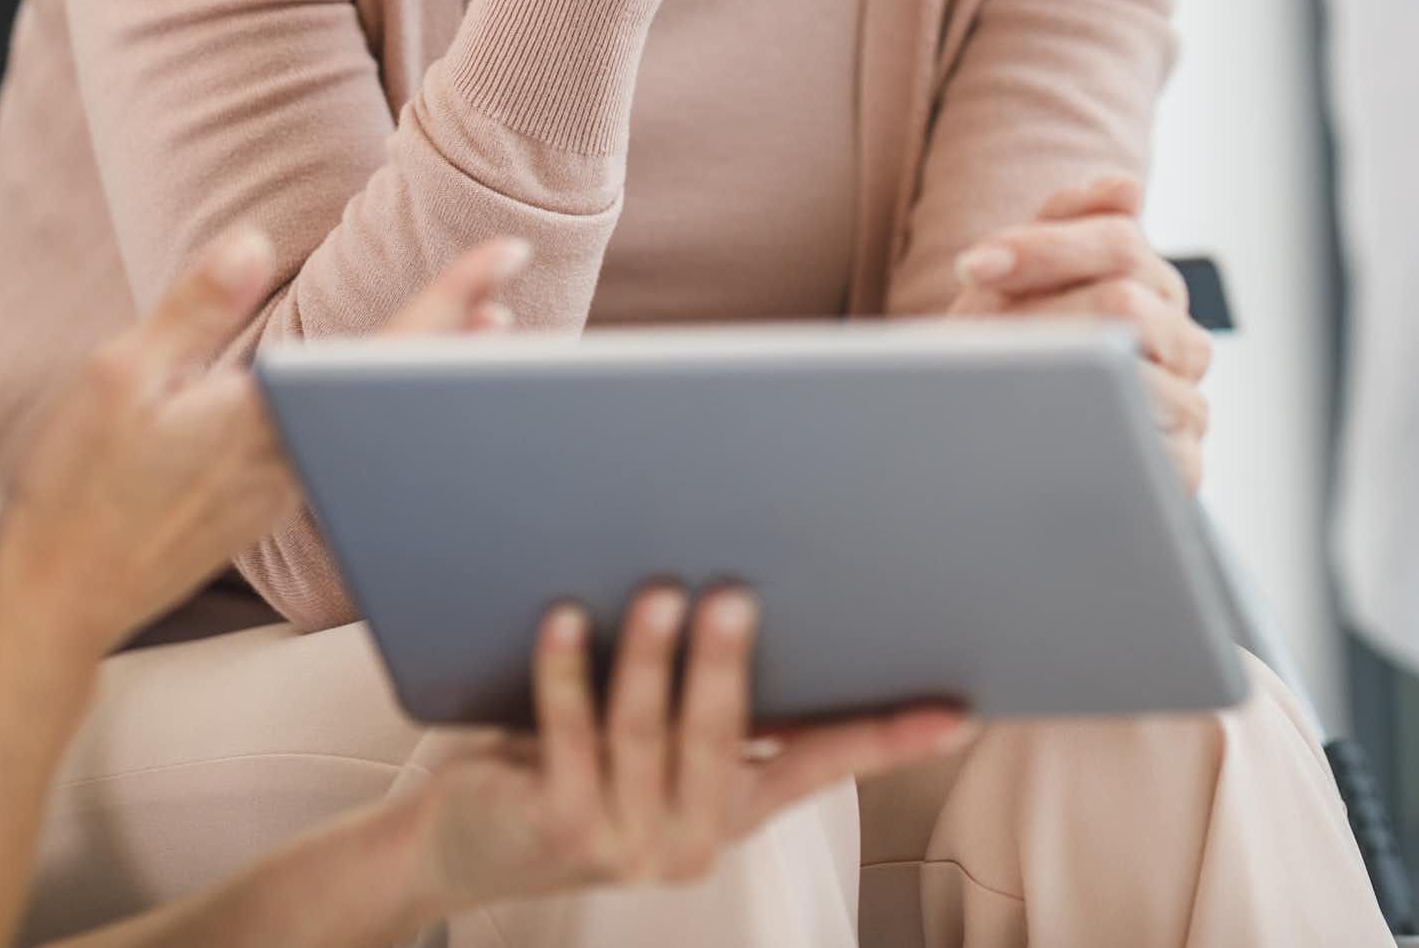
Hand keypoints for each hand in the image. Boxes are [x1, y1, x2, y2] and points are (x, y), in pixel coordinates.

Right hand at [0, 230, 530, 656]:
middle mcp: (293, 465)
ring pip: (383, 421)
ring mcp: (285, 494)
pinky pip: (352, 449)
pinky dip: (386, 408)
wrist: (57, 600)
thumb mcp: (120, 376)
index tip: (504, 253)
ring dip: (431, 371)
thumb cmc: (77, 486)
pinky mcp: (266, 509)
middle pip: (401, 388)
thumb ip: (195, 309)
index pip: (384, 350)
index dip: (450, 296)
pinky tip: (389, 393)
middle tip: (509, 277)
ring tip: (480, 329)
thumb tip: (254, 241)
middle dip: (459, 329)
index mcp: (266, 424)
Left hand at [414, 586, 971, 911]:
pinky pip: (567, 736)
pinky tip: (564, 616)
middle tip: (741, 594)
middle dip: (732, 664)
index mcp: (732, 807)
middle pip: (723, 740)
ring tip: (659, 590)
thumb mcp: (652, 736)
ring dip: (651, 656)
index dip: (886, 740)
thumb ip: (700, 688)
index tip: (952, 711)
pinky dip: (567, 671)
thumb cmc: (569, 762)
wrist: (466, 844)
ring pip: (645, 733)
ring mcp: (623, 838)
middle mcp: (690, 835)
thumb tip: (748, 573)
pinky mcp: (556, 825)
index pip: (822, 769)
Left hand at [946, 172, 1211, 491]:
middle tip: (979, 318)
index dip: (1043, 247)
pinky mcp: (1183, 469)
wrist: (1000, 434)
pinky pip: (1146, 441)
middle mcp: (1183, 341)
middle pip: (1125, 299)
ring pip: (1135, 370)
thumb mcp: (1022, 277)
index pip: (1119, 240)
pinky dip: (1089, 426)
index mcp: (1154, 284)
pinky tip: (1040, 422)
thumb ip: (1066, 221)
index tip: (975, 264)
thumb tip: (1127, 186)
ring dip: (1058, 369)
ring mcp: (1188, 405)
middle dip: (1042, 306)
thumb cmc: (1012, 345)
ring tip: (998, 373)